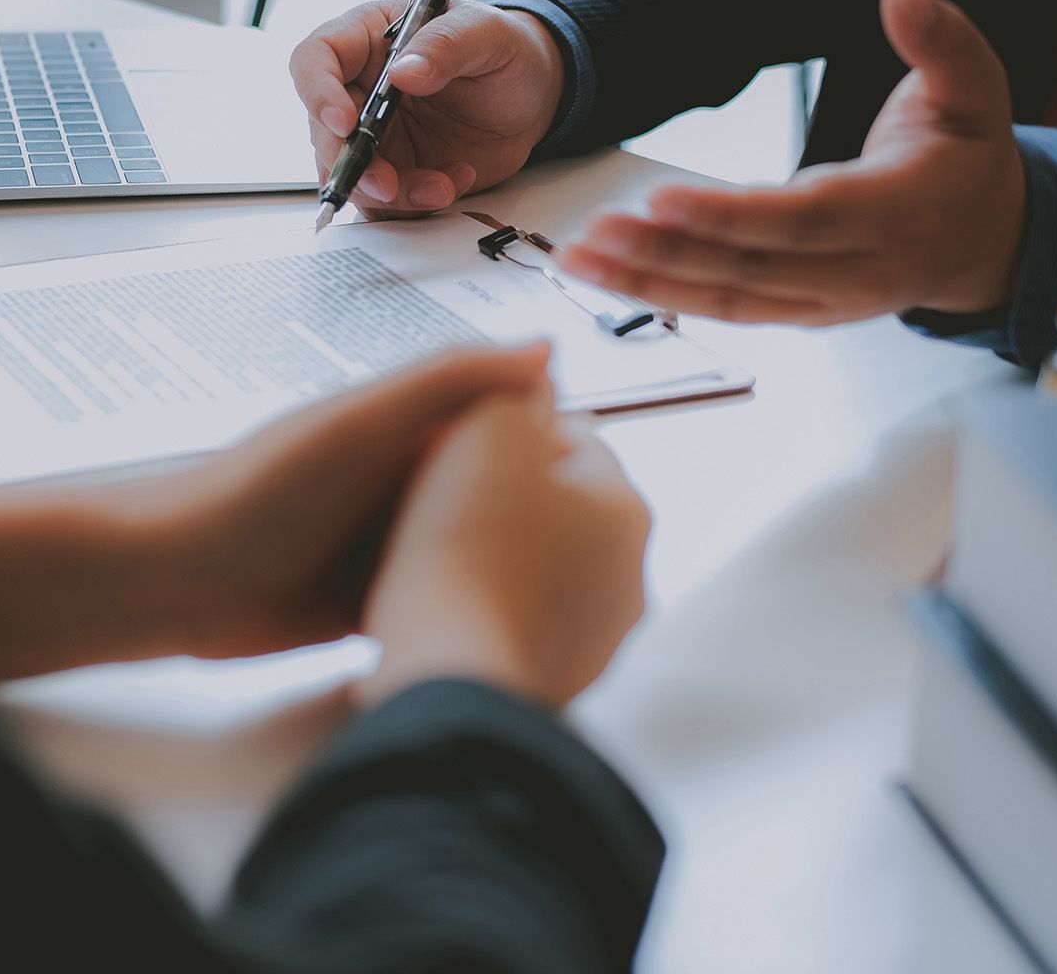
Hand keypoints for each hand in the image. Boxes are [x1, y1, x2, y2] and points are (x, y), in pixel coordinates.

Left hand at [0, 344, 553, 680]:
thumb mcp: (362, 421)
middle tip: (601, 544)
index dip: (550, 439)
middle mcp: (398, 477)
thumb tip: (546, 348)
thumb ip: (450, 381)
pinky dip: (463, 608)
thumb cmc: (256, 492)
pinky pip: (433, 597)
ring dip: (503, 567)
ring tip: (571, 592)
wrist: (176, 584)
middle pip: (491, 489)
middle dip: (536, 513)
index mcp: (403, 422)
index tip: (602, 467)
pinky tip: (508, 627)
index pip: (499, 418)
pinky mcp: (368, 598)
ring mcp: (383, 539)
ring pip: (468, 548)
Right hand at [290, 0, 565, 216]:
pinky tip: (454, 182)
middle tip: (387, 184)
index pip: (316, 58)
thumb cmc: (503, 49)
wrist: (533, 96)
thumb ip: (446, 45)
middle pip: (325, 130)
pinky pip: (387, 202)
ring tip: (442, 186)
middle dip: (352, 164)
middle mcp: (361, 89)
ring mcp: (376, 135)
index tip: (344, 122)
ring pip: (352, 174)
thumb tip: (403, 71)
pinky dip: (415, 204)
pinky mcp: (396, 171)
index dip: (318, 91)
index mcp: (367, 39)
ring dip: (390, 193)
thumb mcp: (486, 33)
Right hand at [359, 382, 650, 709]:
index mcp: (627, 507)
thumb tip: (534, 373)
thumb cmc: (467, 553)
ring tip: (428, 553)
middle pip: (557, 505)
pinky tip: (438, 607)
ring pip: (537, 567)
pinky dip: (484, 611)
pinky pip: (515, 624)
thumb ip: (515, 384)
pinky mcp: (555, 682)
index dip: (504, 427)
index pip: (573, 436)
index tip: (456, 439)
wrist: (447, 675)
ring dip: (494, 555)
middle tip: (437, 493)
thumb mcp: (488, 427)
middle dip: (503, 493)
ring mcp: (596, 638)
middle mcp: (628, 576)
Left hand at [560, 0, 1025, 323]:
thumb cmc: (968, 156)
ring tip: (579, 256)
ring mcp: (827, 302)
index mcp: (901, 212)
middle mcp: (860, 271)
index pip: (806, 219)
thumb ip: (939, 37)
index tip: (663, 198)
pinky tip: (610, 275)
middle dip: (667, 253)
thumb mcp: (976, 86)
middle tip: (595, 230)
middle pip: (751, 268)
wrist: (985, 240)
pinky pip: (727, 310)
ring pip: (728, 299)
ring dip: (648, 282)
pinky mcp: (801, 313)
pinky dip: (664, 296)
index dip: (733, 215)